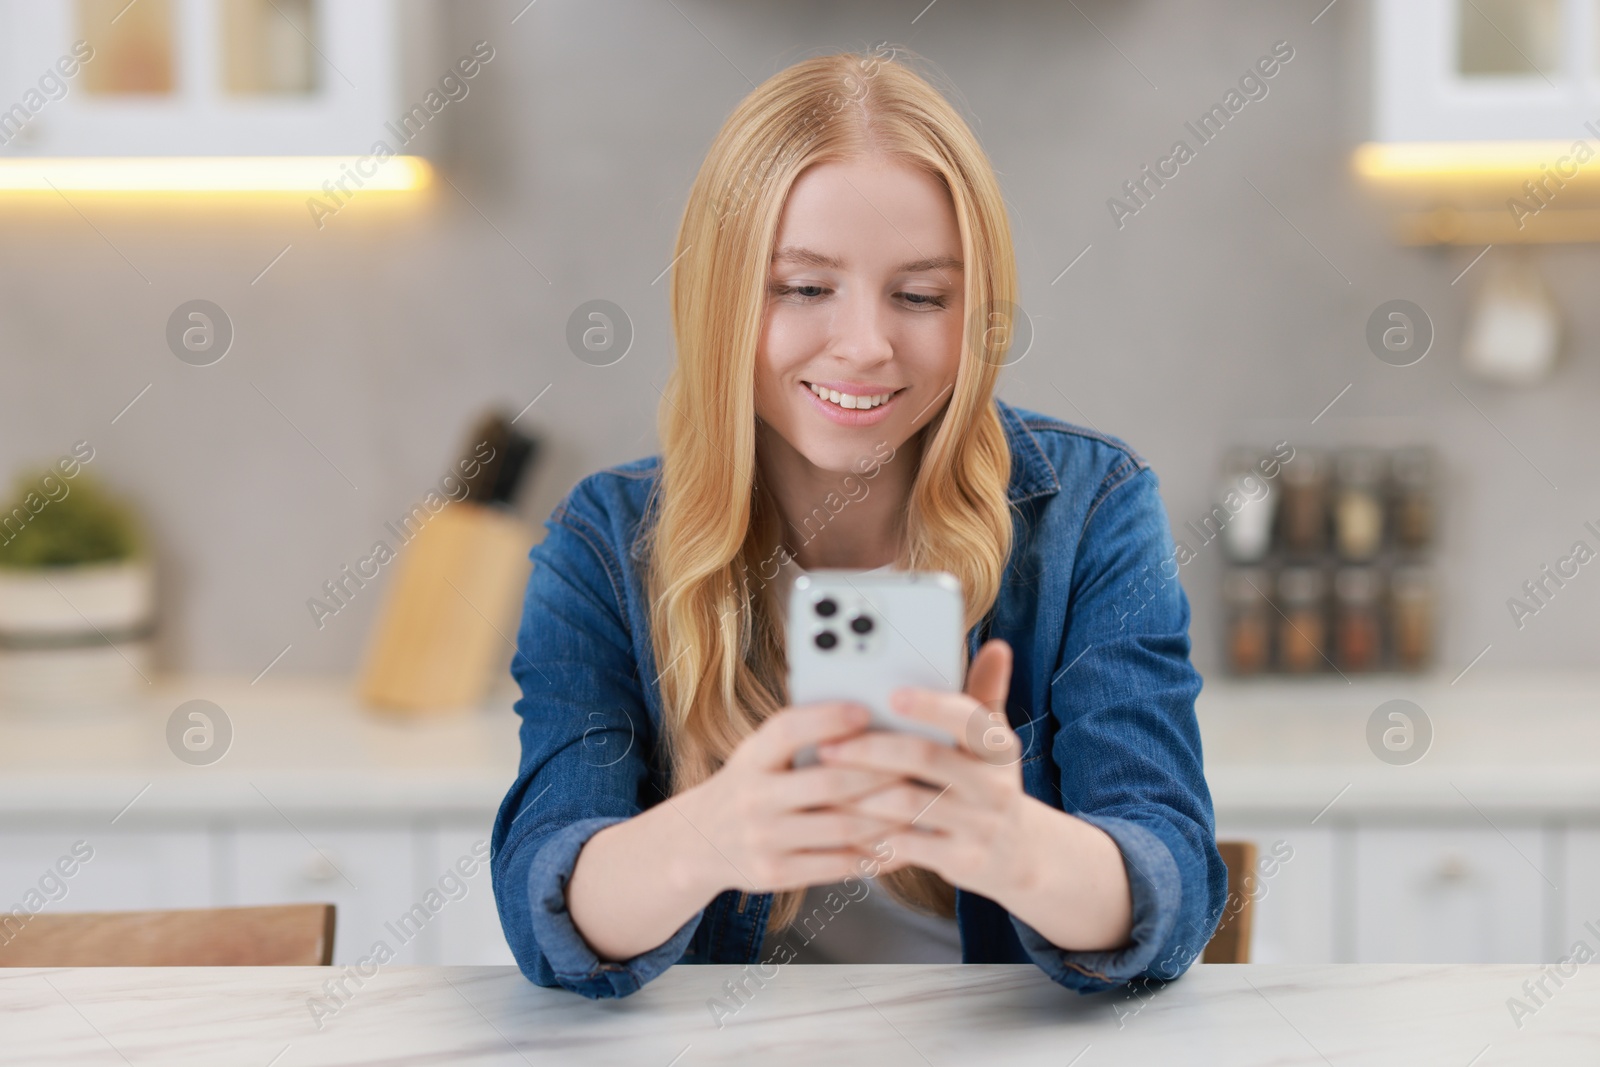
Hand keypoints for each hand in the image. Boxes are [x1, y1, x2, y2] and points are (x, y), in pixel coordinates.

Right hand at [673, 700, 912, 896]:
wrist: (699, 842)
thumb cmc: (750, 786)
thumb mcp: (759, 754)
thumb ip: (801, 738)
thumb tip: (868, 717)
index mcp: (751, 758)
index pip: (786, 730)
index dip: (827, 719)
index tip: (865, 710)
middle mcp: (753, 798)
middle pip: (829, 784)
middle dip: (880, 773)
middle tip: (918, 763)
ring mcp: (763, 840)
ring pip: (842, 828)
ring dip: (889, 816)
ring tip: (921, 803)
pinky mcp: (775, 874)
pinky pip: (838, 865)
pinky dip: (876, 854)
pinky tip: (903, 844)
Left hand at [817, 639, 1035, 901]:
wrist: (1017, 854)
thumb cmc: (987, 783)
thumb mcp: (992, 741)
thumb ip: (985, 694)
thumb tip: (995, 647)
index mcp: (998, 746)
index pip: (967, 718)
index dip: (931, 706)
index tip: (892, 695)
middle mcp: (995, 784)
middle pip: (925, 757)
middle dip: (871, 749)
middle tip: (828, 746)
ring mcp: (980, 824)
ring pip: (908, 802)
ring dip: (861, 792)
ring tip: (825, 783)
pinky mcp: (962, 859)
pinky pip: (906, 843)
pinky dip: (872, 832)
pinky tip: (845, 822)